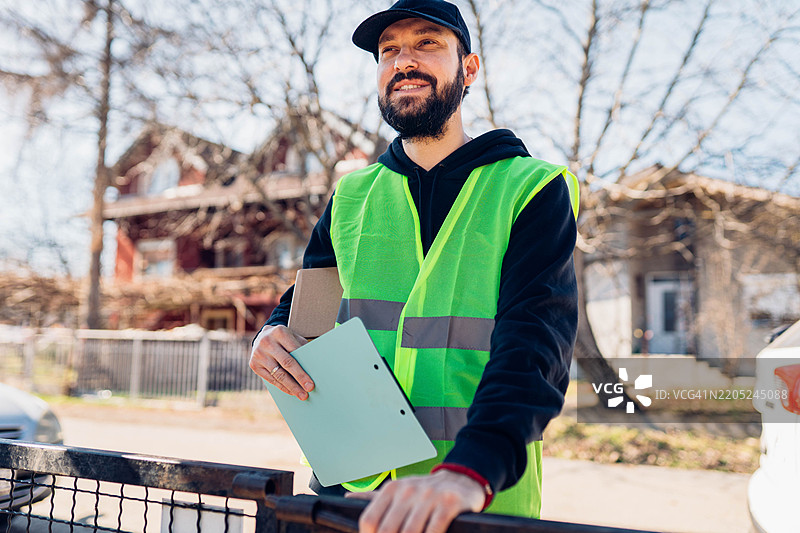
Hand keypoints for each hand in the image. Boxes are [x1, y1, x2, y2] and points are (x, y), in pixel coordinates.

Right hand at [249, 325, 312, 399]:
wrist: (262, 336)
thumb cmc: (283, 338)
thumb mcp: (293, 337)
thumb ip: (301, 348)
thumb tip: (313, 367)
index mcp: (279, 332)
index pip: (295, 351)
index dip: (304, 366)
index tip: (312, 379)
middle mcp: (267, 342)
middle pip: (286, 364)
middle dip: (299, 378)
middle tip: (309, 389)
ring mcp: (259, 354)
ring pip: (278, 374)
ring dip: (291, 387)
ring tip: (301, 395)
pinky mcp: (253, 364)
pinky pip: (270, 379)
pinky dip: (282, 387)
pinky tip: (291, 391)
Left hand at [346, 470, 484, 532]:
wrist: (461, 479)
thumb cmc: (424, 490)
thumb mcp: (399, 489)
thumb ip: (374, 498)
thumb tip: (348, 500)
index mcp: (392, 489)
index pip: (369, 519)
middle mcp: (408, 490)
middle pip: (388, 530)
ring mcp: (429, 496)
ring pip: (411, 532)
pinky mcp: (449, 503)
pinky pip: (434, 530)